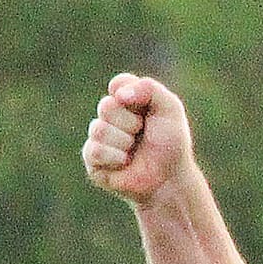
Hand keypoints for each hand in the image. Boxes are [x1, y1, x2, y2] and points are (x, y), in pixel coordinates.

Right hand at [83, 75, 197, 203]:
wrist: (168, 179)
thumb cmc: (170, 144)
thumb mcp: (170, 108)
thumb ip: (149, 88)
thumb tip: (118, 94)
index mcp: (128, 99)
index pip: (118, 84)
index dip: (131, 97)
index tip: (146, 110)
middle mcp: (110, 115)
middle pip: (106, 106)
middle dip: (130, 123)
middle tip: (142, 134)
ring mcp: (99, 137)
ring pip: (98, 129)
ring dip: (123, 142)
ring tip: (133, 151)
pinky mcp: (92, 159)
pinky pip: (94, 150)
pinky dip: (115, 158)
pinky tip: (124, 163)